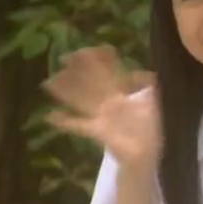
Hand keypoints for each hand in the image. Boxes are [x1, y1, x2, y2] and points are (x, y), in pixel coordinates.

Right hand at [42, 46, 161, 172]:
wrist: (146, 152)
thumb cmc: (151, 127)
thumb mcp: (154, 104)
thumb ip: (150, 88)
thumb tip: (148, 74)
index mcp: (123, 93)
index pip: (110, 72)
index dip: (99, 60)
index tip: (86, 51)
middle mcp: (109, 101)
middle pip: (91, 83)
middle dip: (78, 71)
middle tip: (62, 59)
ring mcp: (101, 116)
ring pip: (81, 100)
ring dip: (66, 91)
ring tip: (48, 81)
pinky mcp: (96, 132)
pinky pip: (78, 126)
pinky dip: (65, 121)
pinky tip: (49, 116)